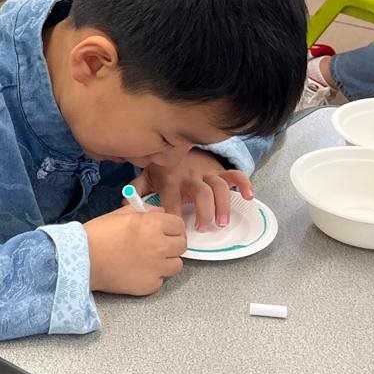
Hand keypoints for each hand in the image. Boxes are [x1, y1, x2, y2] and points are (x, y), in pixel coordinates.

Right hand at [86, 203, 186, 295]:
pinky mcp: (150, 285)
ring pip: (176, 265)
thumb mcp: (121, 214)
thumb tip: (160, 213)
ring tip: (149, 260)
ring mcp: (156, 268)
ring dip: (166, 261)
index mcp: (153, 225)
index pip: (179, 225)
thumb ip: (145, 212)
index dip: (171, 227)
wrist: (82, 260)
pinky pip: (161, 280)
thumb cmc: (98, 234)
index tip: (165, 231)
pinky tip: (137, 271)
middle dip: (172, 244)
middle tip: (158, 245)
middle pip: (181, 245)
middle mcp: (159, 246)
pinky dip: (153, 276)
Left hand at [137, 148, 252, 231]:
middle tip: (205, 229)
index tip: (179, 231)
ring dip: (223, 204)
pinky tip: (249, 196)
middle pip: (200, 193)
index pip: (172, 199)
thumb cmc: (162, 166)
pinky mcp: (219, 170)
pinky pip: (234, 174)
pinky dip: (243, 184)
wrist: (178, 142)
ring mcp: (206, 172)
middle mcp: (189, 176)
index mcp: (170, 179)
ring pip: (218, 187)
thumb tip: (125, 205)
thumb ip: (136, 189)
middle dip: (204, 211)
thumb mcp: (146, 175)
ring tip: (223, 222)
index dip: (175, 214)